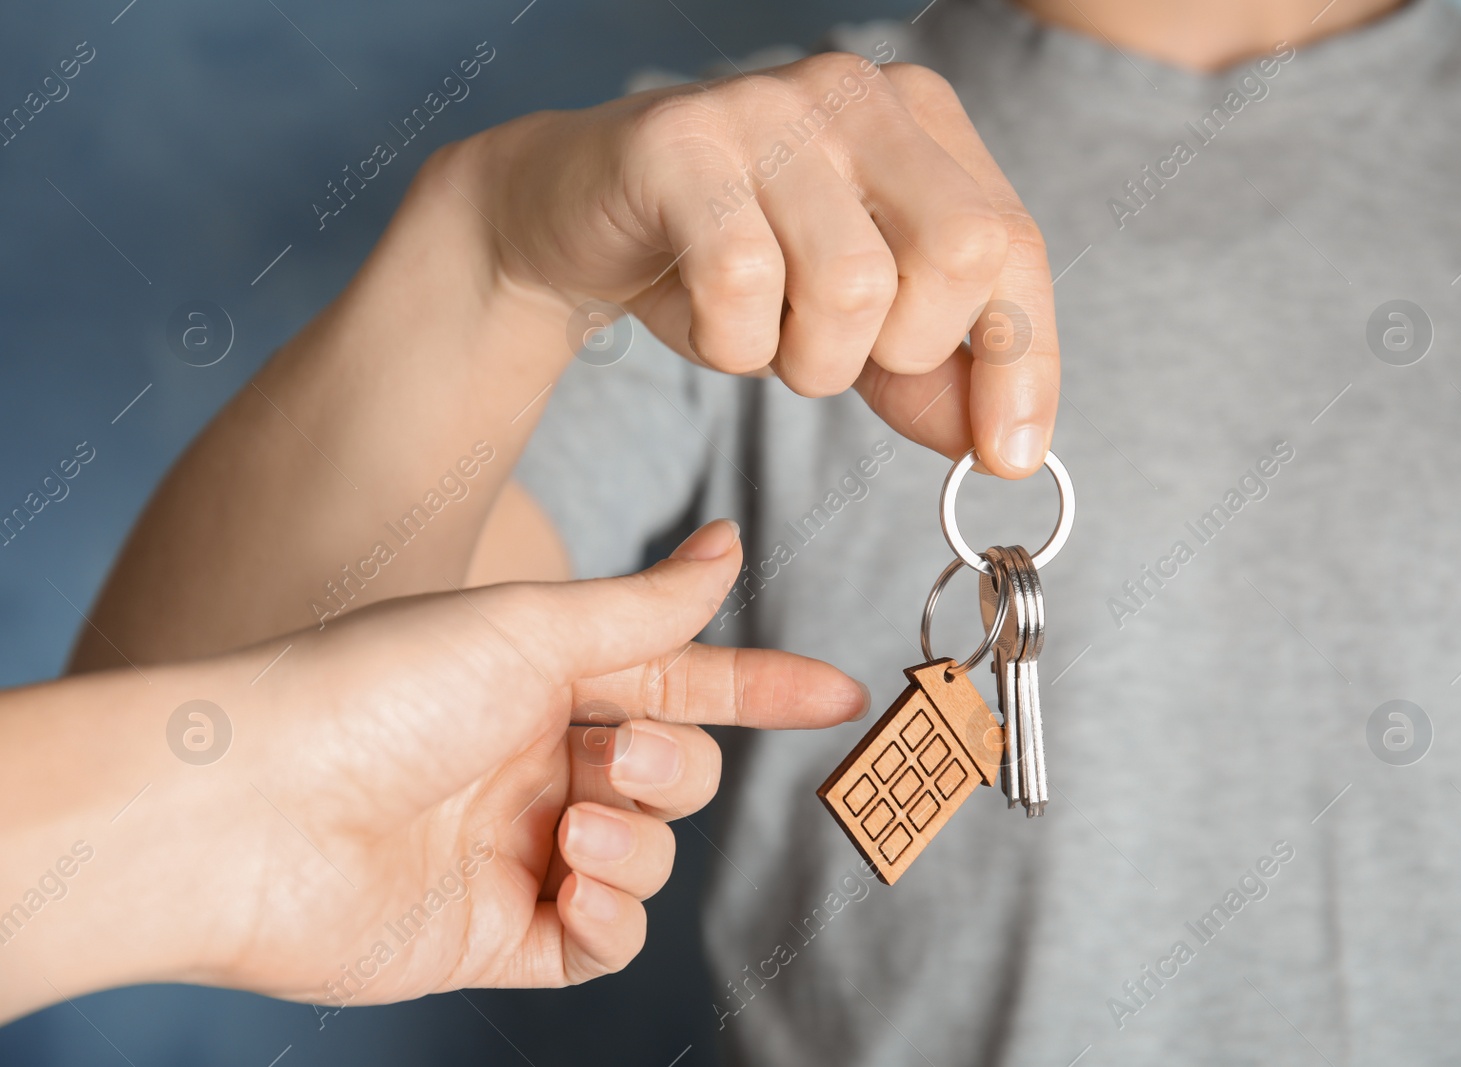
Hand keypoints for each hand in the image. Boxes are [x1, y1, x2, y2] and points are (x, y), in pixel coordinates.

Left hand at [6, 521, 866, 1018]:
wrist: (251, 810)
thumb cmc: (374, 692)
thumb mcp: (529, 629)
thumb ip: (648, 610)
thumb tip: (729, 543)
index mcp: (543, 681)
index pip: (684, 683)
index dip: (764, 687)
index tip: (842, 693)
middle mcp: (536, 763)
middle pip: (678, 776)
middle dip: (668, 769)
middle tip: (604, 759)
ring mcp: (518, 851)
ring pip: (650, 857)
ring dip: (634, 841)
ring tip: (568, 827)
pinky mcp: (496, 936)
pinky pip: (604, 938)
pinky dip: (608, 912)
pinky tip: (565, 881)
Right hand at [461, 52, 1059, 476]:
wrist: (577, 219)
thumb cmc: (727, 261)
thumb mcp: (851, 325)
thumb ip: (931, 376)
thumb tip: (1007, 448)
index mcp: (922, 121)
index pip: (1013, 245)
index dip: (1025, 362)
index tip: (1008, 456)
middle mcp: (857, 94)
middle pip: (959, 252)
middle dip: (904, 350)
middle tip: (834, 353)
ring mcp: (768, 108)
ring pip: (853, 285)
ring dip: (807, 360)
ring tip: (763, 333)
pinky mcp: (681, 143)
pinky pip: (744, 285)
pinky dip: (731, 345)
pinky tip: (706, 319)